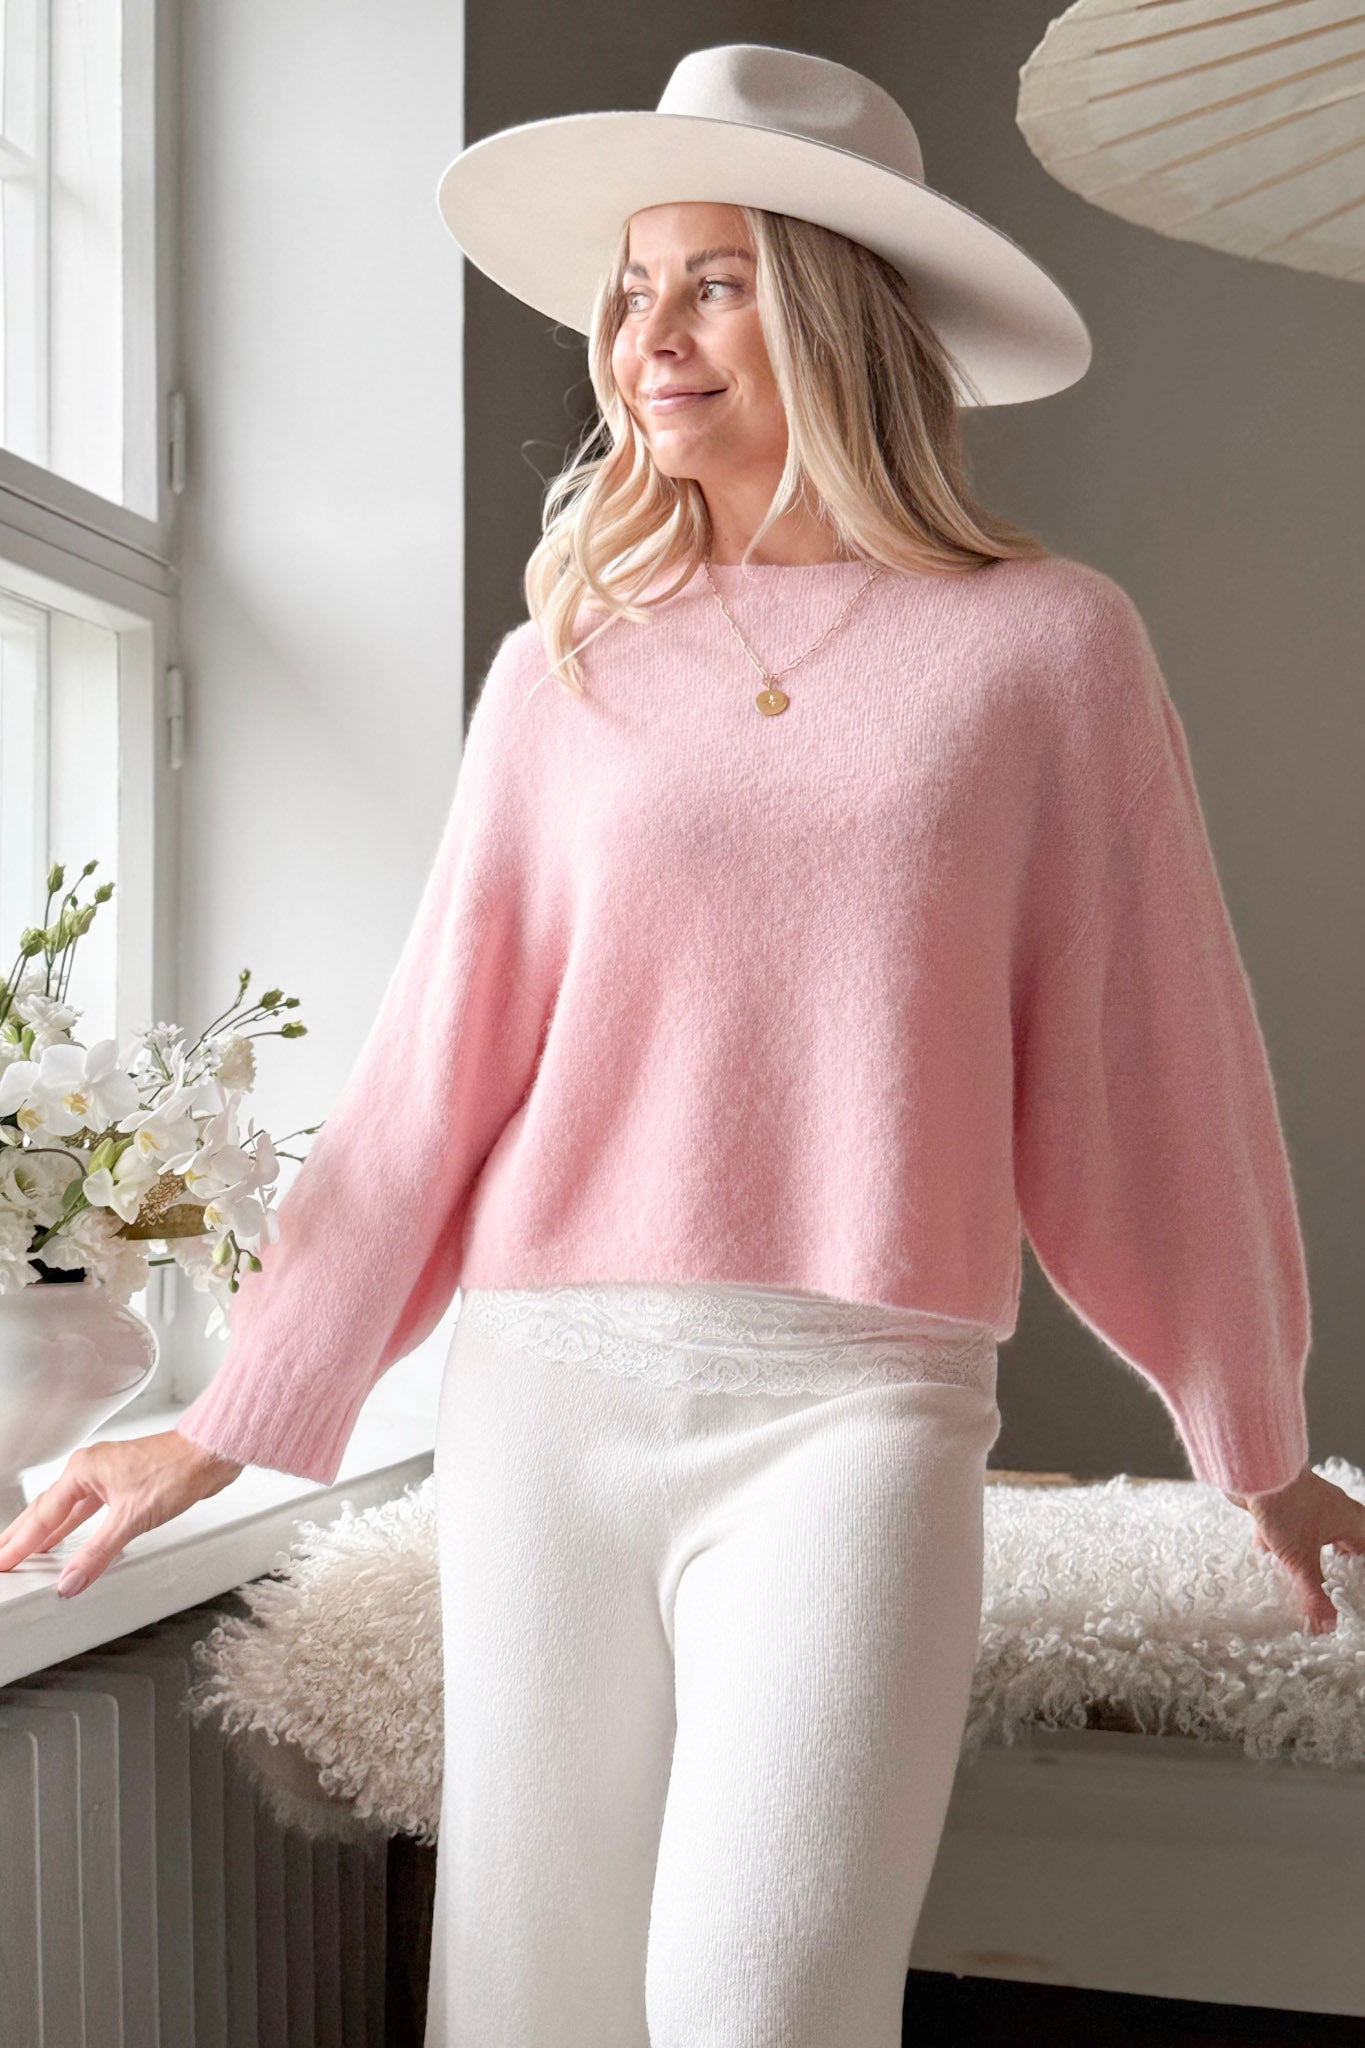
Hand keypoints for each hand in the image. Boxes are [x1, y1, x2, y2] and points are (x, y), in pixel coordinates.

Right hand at [0, 1431, 244, 1597]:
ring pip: (68, 1510)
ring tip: (28, 1551)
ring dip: (48, 1532)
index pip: (42, 1515)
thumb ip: (98, 1553)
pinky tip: (72, 1541)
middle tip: (2, 1555)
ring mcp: (108, 1476)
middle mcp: (92, 1470)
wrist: (210, 1454)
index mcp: (83, 1471)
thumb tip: (71, 1580)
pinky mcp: (125, 1485)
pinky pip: (89, 1511)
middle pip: (48, 1509)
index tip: (2, 1561)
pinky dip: (75, 1528)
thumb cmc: (177, 1468)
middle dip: (23, 1535)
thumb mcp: (131, 1519)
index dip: (19, 1543)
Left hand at [1220, 1464, 1364, 1633]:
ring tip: (1300, 1584)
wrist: (1252, 1467)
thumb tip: (1328, 1626)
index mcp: (1352, 1522)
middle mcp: (1335, 1513)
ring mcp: (1308, 1508)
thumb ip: (1314, 1593)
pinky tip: (1266, 1561)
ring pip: (1313, 1540)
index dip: (1359, 1576)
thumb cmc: (1286, 1504)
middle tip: (1331, 1595)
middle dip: (1334, 1572)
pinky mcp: (1283, 1505)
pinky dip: (1279, 1547)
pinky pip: (1287, 1532)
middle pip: (1343, 1548)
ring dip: (1305, 1560)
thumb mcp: (1301, 1557)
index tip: (1354, 1597)